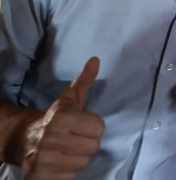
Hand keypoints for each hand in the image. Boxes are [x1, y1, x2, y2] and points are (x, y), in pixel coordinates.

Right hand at [19, 57, 104, 179]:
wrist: (22, 139)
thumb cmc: (54, 119)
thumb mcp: (69, 99)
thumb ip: (84, 81)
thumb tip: (96, 60)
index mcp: (63, 118)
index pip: (99, 127)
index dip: (92, 126)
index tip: (81, 125)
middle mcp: (54, 138)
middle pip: (94, 147)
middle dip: (87, 143)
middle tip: (74, 139)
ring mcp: (46, 158)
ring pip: (84, 163)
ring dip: (78, 158)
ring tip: (67, 150)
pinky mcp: (42, 175)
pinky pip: (71, 177)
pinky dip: (67, 172)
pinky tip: (60, 163)